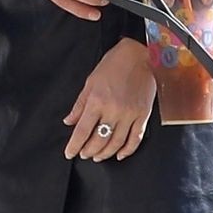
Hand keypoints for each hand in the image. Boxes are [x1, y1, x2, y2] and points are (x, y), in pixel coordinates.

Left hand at [63, 39, 154, 161]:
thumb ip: (80, 104)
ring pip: (116, 143)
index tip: (69, 153)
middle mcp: (113, 110)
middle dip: (88, 151)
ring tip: (98, 156)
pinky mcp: (143, 115)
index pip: (82, 131)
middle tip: (84, 154)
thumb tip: (69, 121)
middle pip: (99, 140)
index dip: (74, 146)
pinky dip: (127, 150)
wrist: (140, 55)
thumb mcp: (91, 82)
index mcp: (97, 101)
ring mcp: (130, 114)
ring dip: (105, 153)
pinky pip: (135, 138)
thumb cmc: (114, 65)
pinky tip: (119, 155)